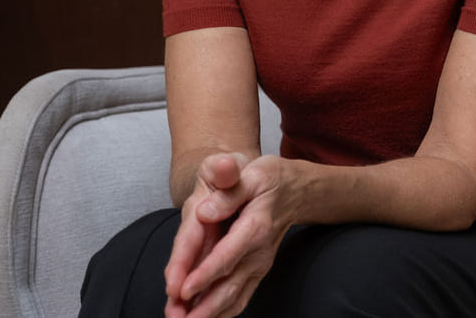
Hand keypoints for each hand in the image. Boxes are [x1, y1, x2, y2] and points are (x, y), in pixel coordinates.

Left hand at [164, 153, 295, 317]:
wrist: (294, 190)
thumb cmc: (268, 178)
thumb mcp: (249, 172)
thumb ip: (228, 191)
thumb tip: (205, 211)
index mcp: (254, 226)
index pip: (226, 255)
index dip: (203, 275)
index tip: (182, 291)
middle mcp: (257, 251)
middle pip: (228, 286)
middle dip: (201, 306)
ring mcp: (258, 264)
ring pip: (233, 298)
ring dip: (208, 314)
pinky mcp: (256, 271)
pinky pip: (239, 298)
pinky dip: (221, 312)